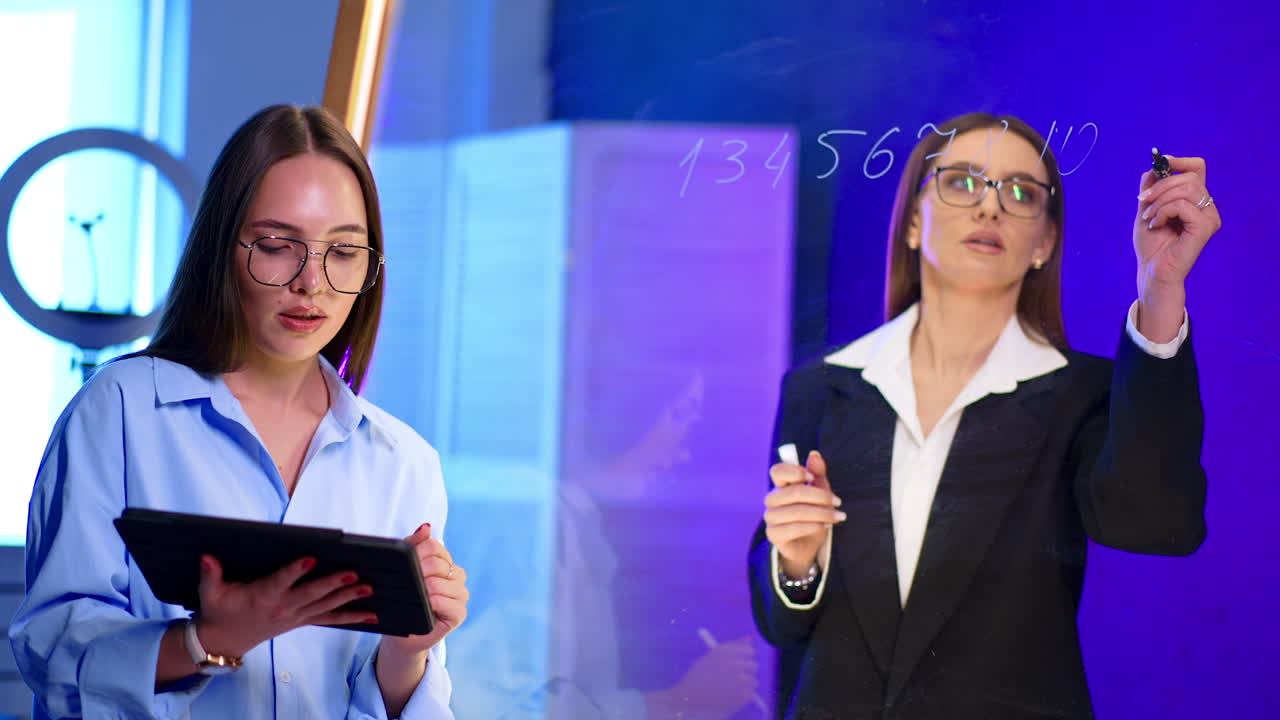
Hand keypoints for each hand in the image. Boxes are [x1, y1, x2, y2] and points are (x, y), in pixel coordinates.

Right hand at [194, 554, 372, 658]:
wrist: (224, 641)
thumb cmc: (219, 610)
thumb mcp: (210, 593)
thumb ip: (210, 574)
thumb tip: (207, 557)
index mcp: (262, 596)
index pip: (281, 581)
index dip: (295, 570)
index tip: (310, 559)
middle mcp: (283, 608)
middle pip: (311, 594)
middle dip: (333, 584)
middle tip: (354, 574)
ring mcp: (296, 617)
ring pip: (326, 606)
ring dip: (349, 598)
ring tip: (369, 588)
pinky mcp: (303, 621)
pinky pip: (330, 619)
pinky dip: (352, 617)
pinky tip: (372, 614)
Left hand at [379, 523, 468, 659]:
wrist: (402, 634)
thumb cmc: (404, 600)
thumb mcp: (405, 569)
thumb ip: (414, 545)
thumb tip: (426, 527)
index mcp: (445, 562)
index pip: (435, 546)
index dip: (417, 554)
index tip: (406, 566)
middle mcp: (457, 576)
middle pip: (438, 563)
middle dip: (418, 573)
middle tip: (408, 585)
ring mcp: (460, 594)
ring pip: (440, 582)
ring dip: (423, 590)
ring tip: (415, 598)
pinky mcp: (460, 613)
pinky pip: (447, 602)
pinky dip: (433, 604)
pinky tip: (426, 608)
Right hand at [645, 636, 758, 719]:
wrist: (689, 697)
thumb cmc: (698, 675)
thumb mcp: (712, 656)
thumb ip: (733, 646)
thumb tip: (750, 638)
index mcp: (727, 652)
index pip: (749, 651)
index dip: (744, 657)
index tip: (739, 663)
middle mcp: (736, 664)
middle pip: (753, 665)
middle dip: (746, 671)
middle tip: (734, 677)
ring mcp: (741, 681)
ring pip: (754, 681)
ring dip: (746, 684)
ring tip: (732, 688)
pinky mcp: (742, 696)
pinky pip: (750, 694)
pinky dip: (743, 696)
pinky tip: (731, 696)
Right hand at [764, 450, 843, 576]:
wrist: (807, 545)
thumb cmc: (813, 516)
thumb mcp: (819, 493)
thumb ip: (817, 474)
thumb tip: (814, 454)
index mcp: (781, 486)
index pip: (777, 471)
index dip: (795, 471)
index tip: (812, 477)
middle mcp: (772, 500)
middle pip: (793, 492)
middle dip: (820, 496)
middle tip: (837, 501)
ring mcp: (771, 517)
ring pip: (796, 511)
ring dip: (821, 513)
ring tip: (837, 517)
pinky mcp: (774, 534)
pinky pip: (794, 528)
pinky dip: (813, 526)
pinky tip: (824, 526)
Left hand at [1134, 154, 1220, 292]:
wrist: (1151, 269)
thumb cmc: (1151, 243)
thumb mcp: (1146, 208)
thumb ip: (1151, 187)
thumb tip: (1155, 165)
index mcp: (1194, 199)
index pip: (1197, 168)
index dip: (1180, 161)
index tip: (1161, 163)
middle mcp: (1206, 206)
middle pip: (1189, 177)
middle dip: (1160, 186)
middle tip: (1143, 201)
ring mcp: (1209, 216)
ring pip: (1187, 189)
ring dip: (1160, 200)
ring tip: (1148, 217)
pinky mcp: (1206, 227)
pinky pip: (1183, 205)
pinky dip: (1164, 212)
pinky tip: (1156, 225)